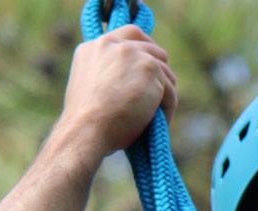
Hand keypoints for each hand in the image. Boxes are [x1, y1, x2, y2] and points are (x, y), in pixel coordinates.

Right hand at [56, 25, 177, 161]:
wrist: (88, 128)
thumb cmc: (88, 120)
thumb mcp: (91, 86)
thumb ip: (109, 72)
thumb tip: (134, 80)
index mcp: (95, 47)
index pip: (130, 34)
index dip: (145, 48)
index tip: (153, 63)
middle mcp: (114, 45)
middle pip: (153, 50)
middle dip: (159, 73)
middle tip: (159, 96)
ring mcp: (134, 54)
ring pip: (165, 72)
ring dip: (164, 94)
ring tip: (156, 115)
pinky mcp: (150, 68)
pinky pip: (170, 90)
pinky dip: (168, 107)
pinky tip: (159, 122)